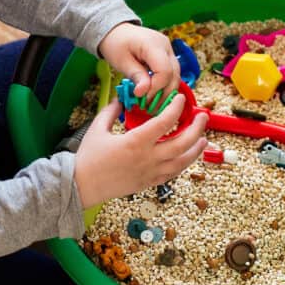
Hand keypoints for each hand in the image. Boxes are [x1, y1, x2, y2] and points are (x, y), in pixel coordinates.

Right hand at [74, 97, 207, 208]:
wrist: (81, 186)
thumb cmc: (88, 158)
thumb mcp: (97, 128)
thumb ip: (111, 111)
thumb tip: (120, 98)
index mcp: (135, 142)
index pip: (164, 122)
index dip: (176, 108)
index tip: (180, 99)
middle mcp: (147, 158)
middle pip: (182, 143)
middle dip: (197, 129)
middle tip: (203, 117)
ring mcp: (150, 172)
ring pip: (182, 161)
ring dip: (196, 149)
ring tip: (203, 138)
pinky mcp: (148, 183)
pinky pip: (172, 174)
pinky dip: (183, 164)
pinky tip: (187, 157)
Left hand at [98, 23, 179, 100]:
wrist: (117, 32)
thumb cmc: (116, 44)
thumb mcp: (121, 61)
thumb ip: (135, 75)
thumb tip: (144, 92)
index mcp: (154, 44)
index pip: (165, 71)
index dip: (155, 87)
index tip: (140, 97)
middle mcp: (166, 47)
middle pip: (174, 76)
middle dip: (162, 94)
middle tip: (147, 106)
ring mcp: (169, 52)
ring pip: (176, 77)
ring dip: (165, 93)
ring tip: (150, 104)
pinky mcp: (168, 57)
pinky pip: (171, 75)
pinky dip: (164, 87)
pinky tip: (153, 95)